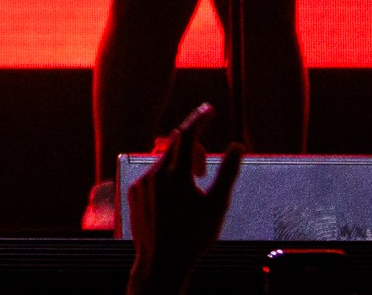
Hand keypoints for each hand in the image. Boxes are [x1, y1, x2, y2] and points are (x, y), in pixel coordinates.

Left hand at [126, 101, 240, 294]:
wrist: (163, 262)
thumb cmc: (194, 235)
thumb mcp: (217, 205)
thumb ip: (228, 172)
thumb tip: (237, 146)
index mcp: (176, 172)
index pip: (188, 134)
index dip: (199, 119)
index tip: (209, 108)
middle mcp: (155, 172)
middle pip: (175, 146)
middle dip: (191, 149)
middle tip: (202, 168)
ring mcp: (142, 182)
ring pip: (162, 162)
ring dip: (179, 167)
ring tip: (191, 191)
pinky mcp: (134, 192)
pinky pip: (152, 178)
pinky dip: (165, 181)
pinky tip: (174, 202)